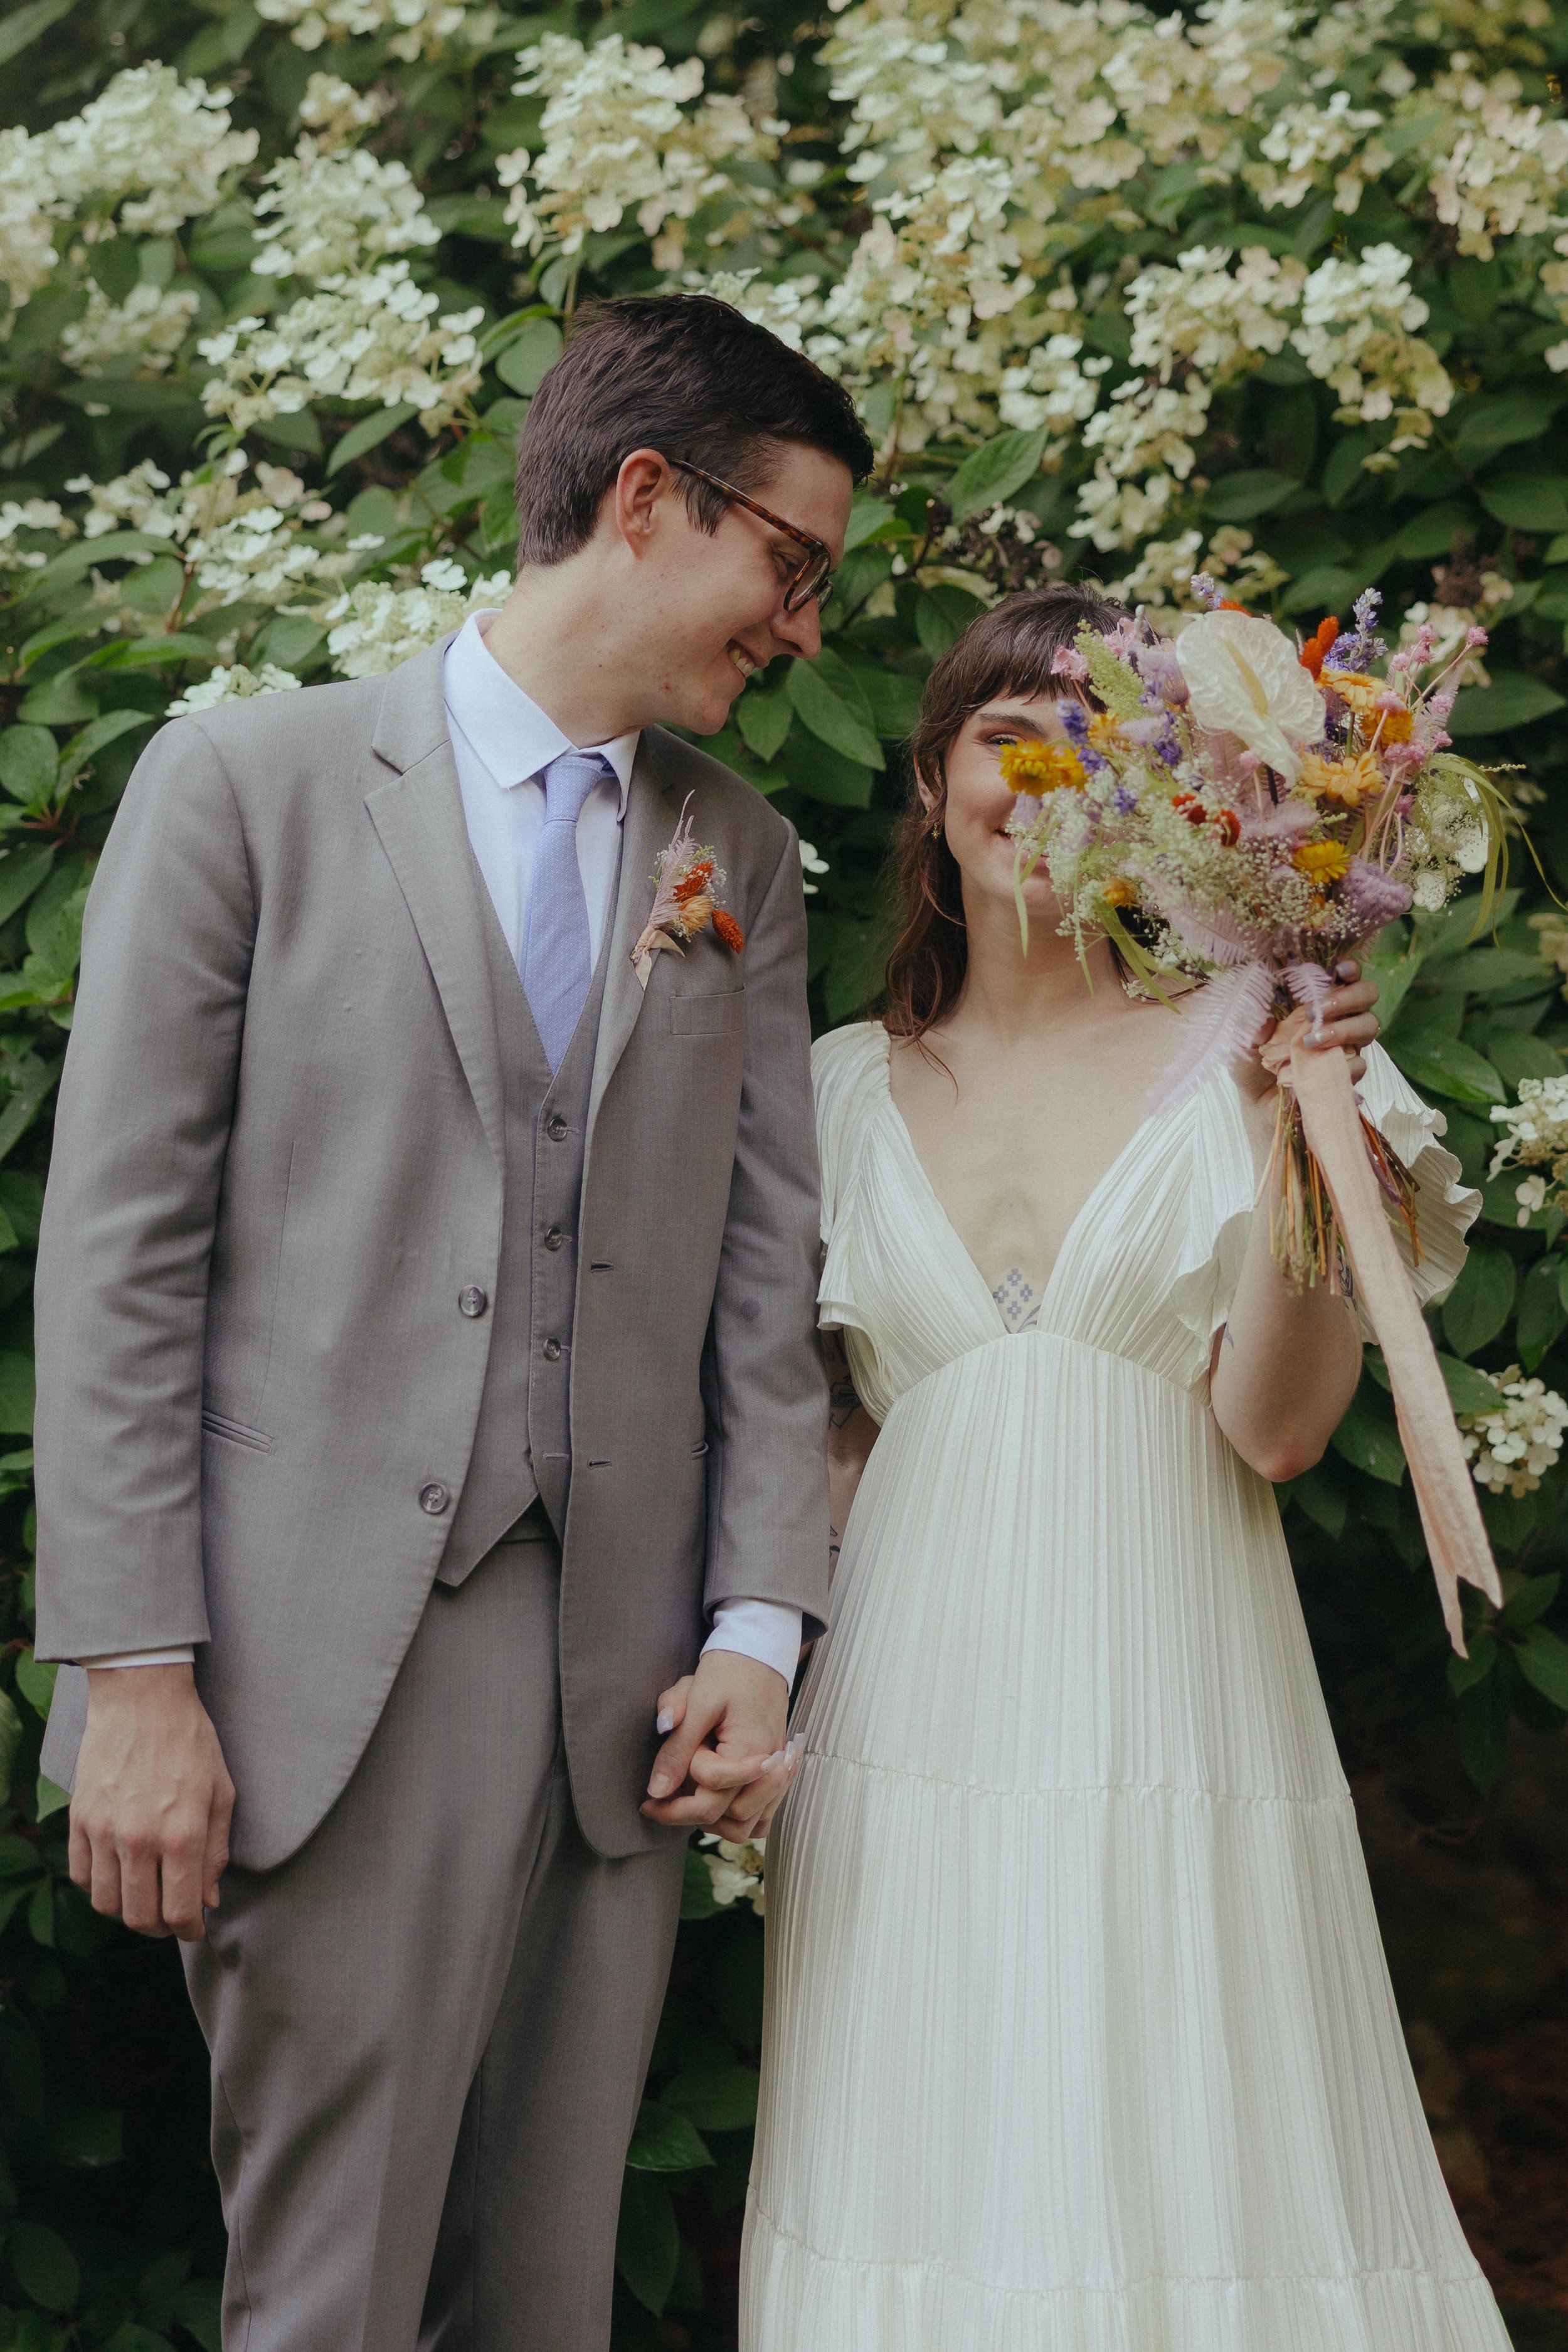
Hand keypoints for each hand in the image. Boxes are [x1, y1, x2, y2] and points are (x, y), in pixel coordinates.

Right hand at [68, 1664, 234, 1940]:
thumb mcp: (221, 1792)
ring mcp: (103, 1831)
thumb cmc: (190, 1741)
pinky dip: (98, 1886)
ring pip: (106, 1904)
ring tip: (145, 1898)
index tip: (195, 1929)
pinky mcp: (79, 1819)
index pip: (180, 1911)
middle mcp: (139, 1839)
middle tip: (171, 1919)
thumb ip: (217, 1851)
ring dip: (128, 1911)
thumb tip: (208, 1900)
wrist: (142, 1698)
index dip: (190, 1931)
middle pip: (140, 1918)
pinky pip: (80, 1875)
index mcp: (182, 1834)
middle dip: (160, 1929)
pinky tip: (118, 1874)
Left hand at [641, 1650, 800, 1840]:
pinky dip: (738, 1817)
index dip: (674, 1804)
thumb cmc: (727, 1670)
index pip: (711, 1801)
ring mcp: (775, 1771)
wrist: (759, 1650)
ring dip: (715, 1821)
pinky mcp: (775, 1771)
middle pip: (729, 1820)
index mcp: (750, 1750)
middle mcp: (769, 1768)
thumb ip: (677, 1747)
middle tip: (658, 1804)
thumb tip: (657, 1790)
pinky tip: (713, 1799)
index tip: (647, 1798)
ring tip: (686, 1801)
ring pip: (748, 1825)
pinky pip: (762, 1813)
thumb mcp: (696, 1701)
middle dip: (688, 1815)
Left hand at [1235, 957, 1379, 1104]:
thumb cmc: (1253, 1064)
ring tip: (1313, 1041)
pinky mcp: (1348, 1074)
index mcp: (1317, 1001)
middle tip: (1320, 1009)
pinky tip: (1320, 1067)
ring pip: (1368, 1026)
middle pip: (1367, 995)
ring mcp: (1347, 1045)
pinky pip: (1361, 1064)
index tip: (1340, 969)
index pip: (1344, 976)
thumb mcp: (1243, 1041)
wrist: (1258, 1103)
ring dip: (1344, 1029)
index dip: (1349, 969)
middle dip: (1349, 997)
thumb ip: (1251, 1026)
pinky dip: (1344, 1064)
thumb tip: (1264, 1019)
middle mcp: (1339, 1018)